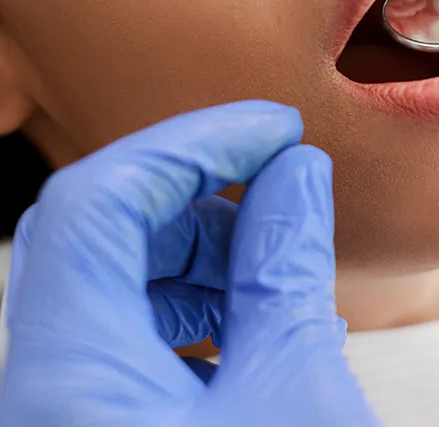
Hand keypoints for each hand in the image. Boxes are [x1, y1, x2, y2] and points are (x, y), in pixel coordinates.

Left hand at [0, 102, 379, 426]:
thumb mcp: (297, 390)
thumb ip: (287, 267)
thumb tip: (297, 172)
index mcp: (73, 381)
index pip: (97, 201)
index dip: (193, 143)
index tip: (273, 131)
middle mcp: (52, 392)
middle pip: (104, 231)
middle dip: (201, 190)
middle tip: (281, 178)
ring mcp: (77, 409)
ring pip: (120, 279)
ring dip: (206, 247)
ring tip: (280, 256)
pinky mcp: (108, 424)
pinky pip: (135, 330)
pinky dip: (199, 300)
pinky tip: (258, 315)